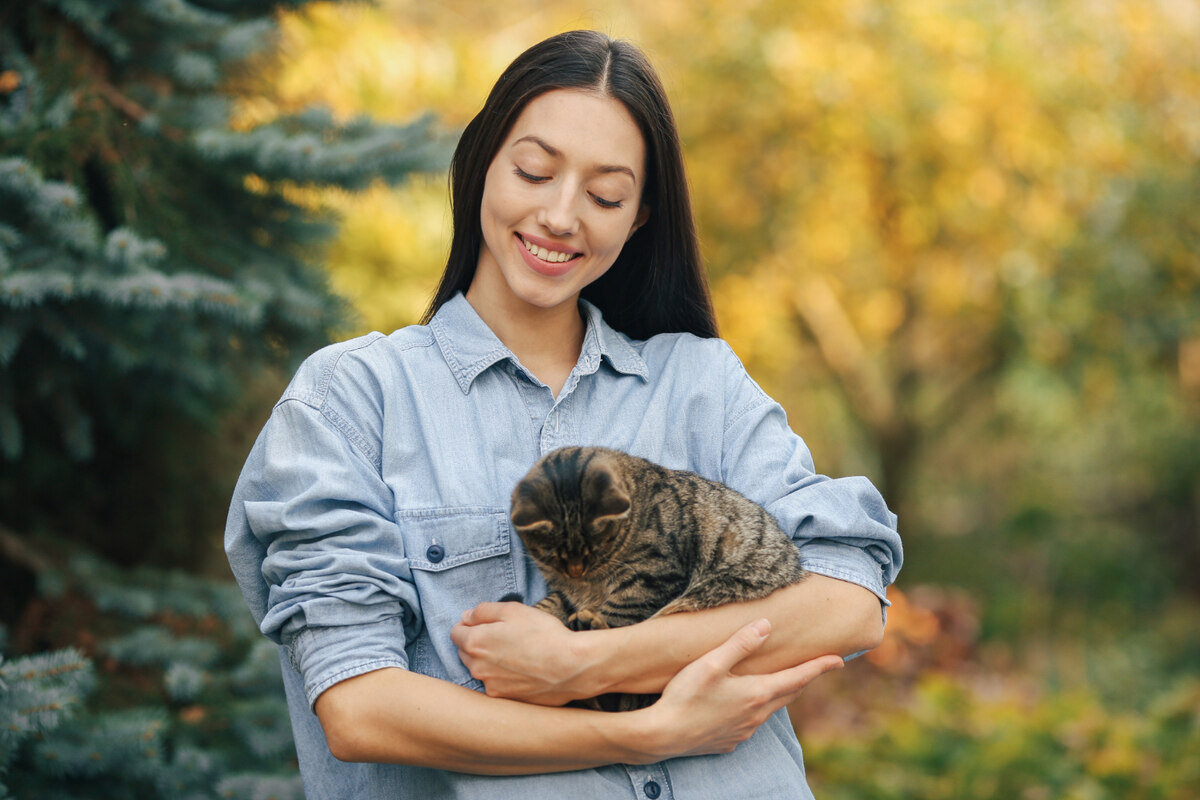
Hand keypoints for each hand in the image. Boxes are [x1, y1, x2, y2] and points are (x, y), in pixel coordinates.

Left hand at [451, 601, 593, 705]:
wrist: (571, 667)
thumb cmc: (543, 635)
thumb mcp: (514, 610)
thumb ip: (484, 611)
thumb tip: (466, 617)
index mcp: (475, 643)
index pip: (455, 633)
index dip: (469, 625)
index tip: (486, 623)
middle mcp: (477, 668)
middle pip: (466, 652)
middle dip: (478, 643)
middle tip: (505, 636)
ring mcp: (490, 686)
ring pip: (480, 669)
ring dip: (490, 661)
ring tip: (517, 654)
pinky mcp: (505, 699)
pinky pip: (496, 684)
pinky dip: (504, 677)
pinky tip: (523, 669)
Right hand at [638, 619, 843, 758]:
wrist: (662, 736)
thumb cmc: (685, 696)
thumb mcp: (711, 663)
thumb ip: (740, 644)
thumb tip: (766, 625)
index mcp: (757, 693)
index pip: (798, 678)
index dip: (820, 667)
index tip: (840, 660)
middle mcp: (756, 715)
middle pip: (789, 694)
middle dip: (803, 679)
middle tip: (815, 667)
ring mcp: (744, 731)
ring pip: (770, 709)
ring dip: (779, 694)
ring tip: (781, 681)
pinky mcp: (730, 741)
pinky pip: (751, 723)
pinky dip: (756, 710)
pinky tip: (744, 705)